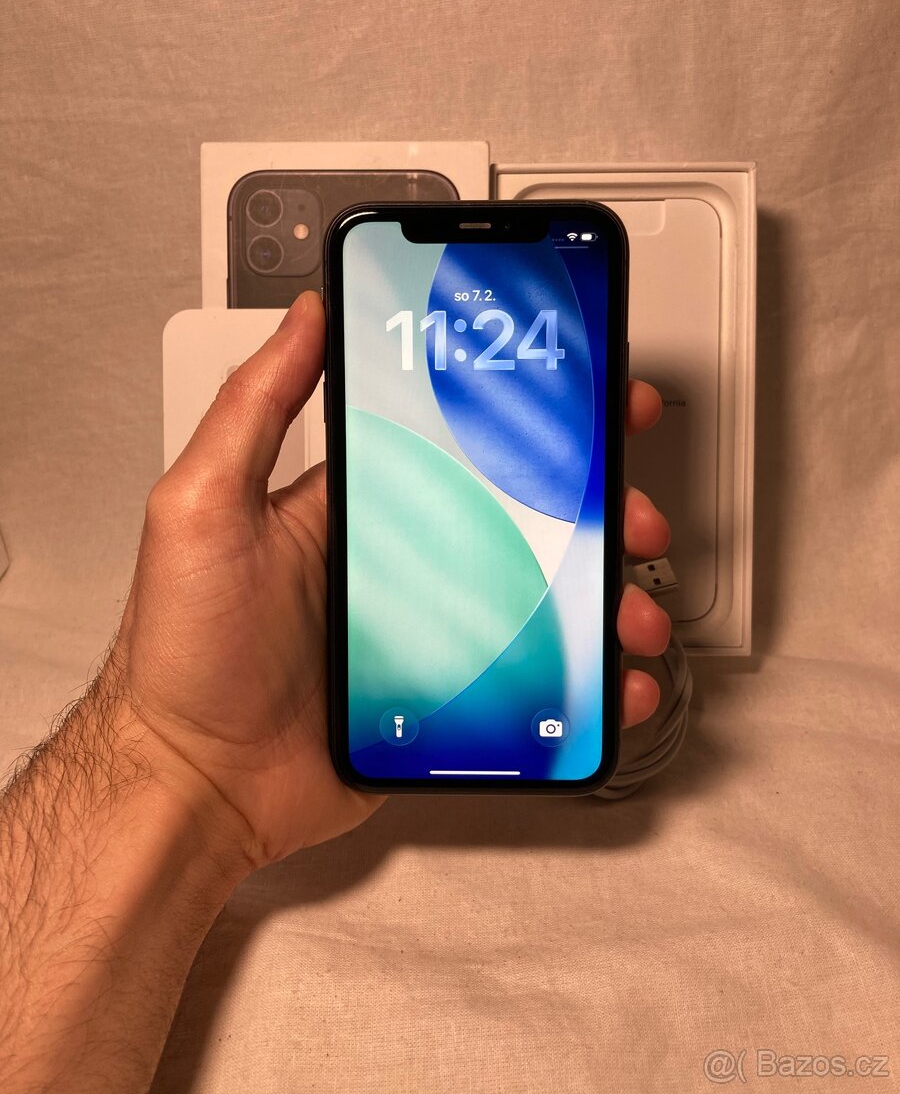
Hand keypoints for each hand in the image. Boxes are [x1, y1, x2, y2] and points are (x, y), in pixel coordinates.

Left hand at [108, 290, 669, 872]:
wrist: (193, 785)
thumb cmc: (186, 651)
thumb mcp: (204, 507)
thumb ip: (254, 408)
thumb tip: (307, 315)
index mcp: (357, 503)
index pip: (457, 437)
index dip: (525, 414)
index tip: (583, 390)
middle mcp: (401, 558)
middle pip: (519, 515)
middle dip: (591, 506)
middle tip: (630, 510)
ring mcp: (430, 630)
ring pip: (541, 597)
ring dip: (602, 594)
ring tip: (631, 609)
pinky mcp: (446, 698)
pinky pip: (533, 681)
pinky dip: (585, 683)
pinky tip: (613, 685)